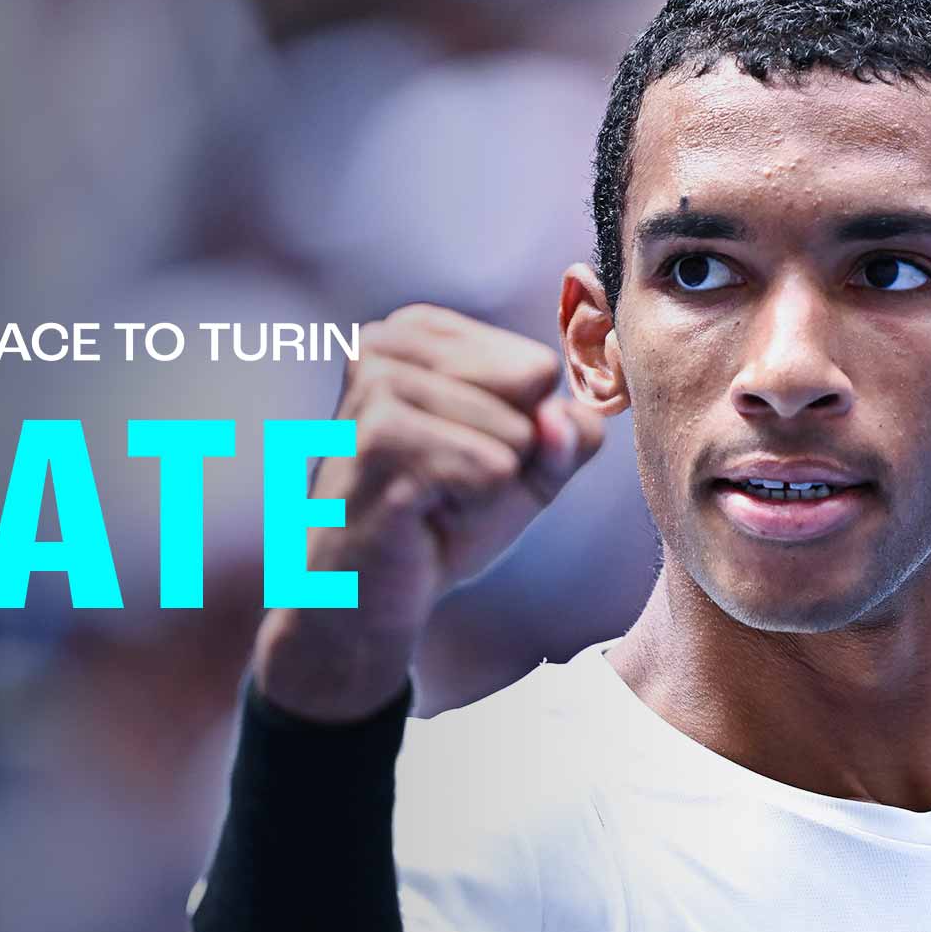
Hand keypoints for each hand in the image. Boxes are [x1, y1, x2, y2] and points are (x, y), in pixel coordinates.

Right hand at [254, 303, 603, 720]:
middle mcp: (385, 345)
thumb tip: (565, 418)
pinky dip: (473, 508)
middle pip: (529, 387)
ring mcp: (378, 391)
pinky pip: (492, 469)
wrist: (363, 600)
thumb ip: (567, 435)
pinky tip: (420, 517)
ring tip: (431, 500)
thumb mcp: (524, 469)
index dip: (522, 428)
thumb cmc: (438, 523)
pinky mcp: (380, 443)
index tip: (462, 457)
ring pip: (516, 430)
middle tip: (447, 485)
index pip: (537, 366)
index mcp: (414, 331)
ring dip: (489, 485)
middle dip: (509, 453)